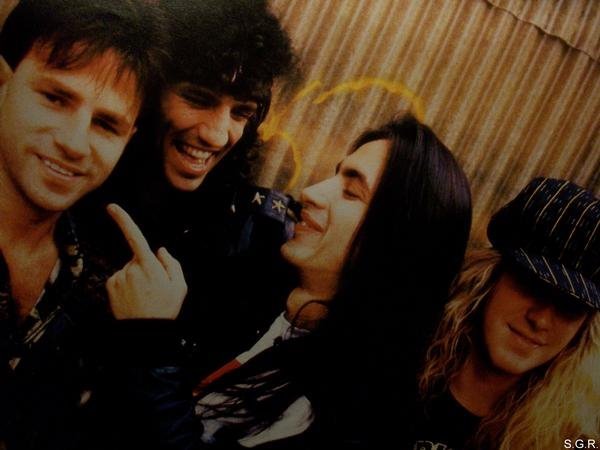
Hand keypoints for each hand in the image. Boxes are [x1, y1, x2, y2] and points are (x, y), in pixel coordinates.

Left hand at [106, 203, 186, 319]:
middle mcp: (130, 269)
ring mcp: (118, 277)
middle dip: (146, 267)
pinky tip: (133, 297)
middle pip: (138, 258)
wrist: (144, 332)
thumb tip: (160, 250)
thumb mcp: (179, 286)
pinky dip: (126, 284)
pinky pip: (120, 277)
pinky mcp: (110, 286)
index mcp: (149, 266)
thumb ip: (172, 263)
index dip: (123, 220)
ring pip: (129, 268)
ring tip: (144, 295)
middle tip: (154, 288)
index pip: (134, 237)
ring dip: (136, 277)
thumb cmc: (165, 308)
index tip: (112, 207)